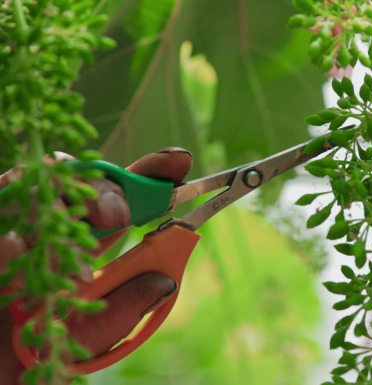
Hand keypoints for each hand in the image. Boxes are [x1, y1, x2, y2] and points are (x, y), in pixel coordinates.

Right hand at [0, 148, 191, 383]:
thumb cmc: (36, 360)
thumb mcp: (86, 342)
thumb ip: (118, 315)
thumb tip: (162, 284)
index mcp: (75, 247)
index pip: (114, 198)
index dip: (146, 175)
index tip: (178, 162)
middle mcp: (42, 233)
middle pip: (72, 182)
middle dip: (102, 187)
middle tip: (119, 214)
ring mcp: (9, 234)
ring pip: (29, 190)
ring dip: (55, 204)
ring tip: (78, 235)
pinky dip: (6, 240)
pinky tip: (17, 249)